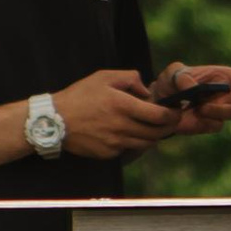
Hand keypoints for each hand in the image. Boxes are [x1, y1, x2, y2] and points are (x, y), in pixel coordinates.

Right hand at [53, 68, 180, 159]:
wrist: (54, 120)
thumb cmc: (80, 95)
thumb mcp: (104, 77)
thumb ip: (130, 78)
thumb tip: (146, 92)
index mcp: (123, 106)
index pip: (159, 116)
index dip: (173, 115)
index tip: (176, 111)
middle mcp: (122, 127)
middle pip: (156, 133)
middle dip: (168, 127)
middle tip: (170, 121)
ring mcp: (115, 143)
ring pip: (145, 144)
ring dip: (152, 136)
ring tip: (151, 126)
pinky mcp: (108, 154)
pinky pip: (129, 150)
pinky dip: (134, 143)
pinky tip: (130, 133)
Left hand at [152, 62, 230, 136]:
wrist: (158, 105)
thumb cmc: (170, 83)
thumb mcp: (173, 74)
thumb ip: (183, 78)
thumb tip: (194, 89)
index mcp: (219, 76)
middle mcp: (223, 93)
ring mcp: (218, 110)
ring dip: (219, 110)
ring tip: (200, 107)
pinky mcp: (210, 124)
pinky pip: (217, 125)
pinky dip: (207, 122)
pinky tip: (195, 116)